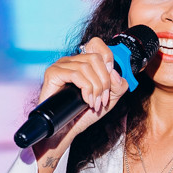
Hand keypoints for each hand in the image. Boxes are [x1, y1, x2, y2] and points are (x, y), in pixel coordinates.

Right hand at [31, 36, 128, 161]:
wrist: (68, 128)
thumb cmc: (85, 113)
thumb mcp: (110, 98)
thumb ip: (119, 85)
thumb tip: (114, 72)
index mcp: (84, 61)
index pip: (97, 44)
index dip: (108, 58)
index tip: (111, 78)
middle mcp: (72, 60)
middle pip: (96, 58)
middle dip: (104, 81)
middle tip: (102, 98)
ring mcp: (61, 65)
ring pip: (87, 66)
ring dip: (96, 88)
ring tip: (94, 103)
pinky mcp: (53, 73)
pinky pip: (75, 74)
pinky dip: (86, 88)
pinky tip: (86, 100)